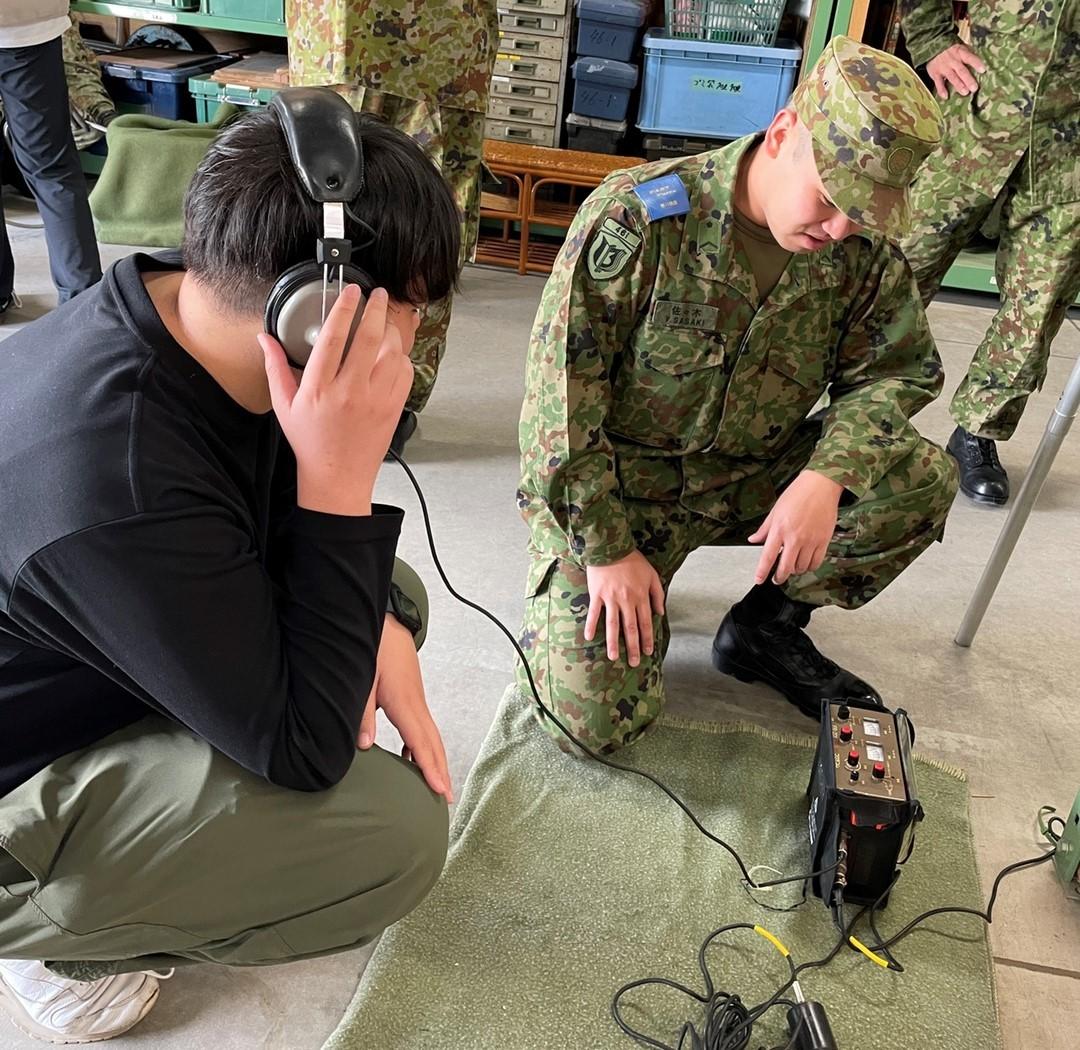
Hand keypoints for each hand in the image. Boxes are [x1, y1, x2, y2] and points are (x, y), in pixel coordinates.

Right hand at [258, 285, 413, 516]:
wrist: (338, 476)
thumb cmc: (310, 442)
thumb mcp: (284, 405)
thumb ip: (275, 368)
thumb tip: (265, 339)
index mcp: (319, 388)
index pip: (333, 337)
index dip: (343, 308)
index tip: (350, 291)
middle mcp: (350, 391)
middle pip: (369, 337)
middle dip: (375, 309)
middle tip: (377, 295)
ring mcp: (375, 400)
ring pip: (392, 352)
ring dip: (390, 332)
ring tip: (384, 322)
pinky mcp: (393, 408)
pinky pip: (405, 373)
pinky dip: (401, 357)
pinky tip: (392, 353)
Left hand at [358, 615, 452, 801]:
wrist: (386, 621)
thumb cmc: (373, 647)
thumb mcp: (363, 678)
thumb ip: (362, 712)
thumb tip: (365, 746)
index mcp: (403, 701)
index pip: (419, 741)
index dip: (429, 767)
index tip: (439, 790)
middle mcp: (415, 703)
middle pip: (432, 742)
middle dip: (440, 770)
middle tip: (447, 799)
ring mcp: (417, 699)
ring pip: (430, 735)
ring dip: (435, 759)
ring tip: (437, 785)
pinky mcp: (412, 696)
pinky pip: (423, 726)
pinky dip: (423, 745)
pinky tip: (412, 757)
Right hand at [584, 550, 664, 666]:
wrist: (611, 547)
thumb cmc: (632, 560)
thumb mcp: (652, 574)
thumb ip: (658, 595)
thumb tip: (661, 613)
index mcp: (641, 596)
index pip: (645, 623)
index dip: (647, 638)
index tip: (648, 652)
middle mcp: (627, 600)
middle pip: (630, 628)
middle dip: (633, 647)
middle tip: (633, 662)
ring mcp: (610, 598)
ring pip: (612, 625)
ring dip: (613, 643)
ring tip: (614, 657)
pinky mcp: (597, 595)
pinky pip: (594, 613)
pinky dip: (591, 626)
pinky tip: (588, 638)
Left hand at [749, 470, 843, 585]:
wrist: (821, 486)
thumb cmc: (797, 494)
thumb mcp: (775, 510)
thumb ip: (764, 529)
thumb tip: (753, 540)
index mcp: (779, 529)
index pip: (768, 556)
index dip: (762, 572)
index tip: (758, 580)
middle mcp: (794, 537)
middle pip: (785, 567)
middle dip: (779, 577)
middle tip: (776, 579)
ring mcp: (810, 540)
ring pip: (801, 567)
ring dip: (795, 571)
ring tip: (792, 567)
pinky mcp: (823, 541)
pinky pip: (816, 562)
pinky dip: (809, 567)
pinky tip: (806, 563)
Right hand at [925, 43, 984, 99]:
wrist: (931, 46)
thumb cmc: (950, 49)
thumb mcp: (960, 47)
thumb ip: (969, 54)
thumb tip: (982, 60)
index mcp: (960, 52)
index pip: (970, 58)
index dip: (976, 63)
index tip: (983, 70)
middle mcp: (953, 60)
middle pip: (962, 71)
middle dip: (968, 79)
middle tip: (974, 88)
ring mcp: (944, 68)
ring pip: (952, 77)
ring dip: (959, 85)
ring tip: (965, 92)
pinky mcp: (935, 74)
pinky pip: (938, 83)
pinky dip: (941, 90)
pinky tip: (945, 96)